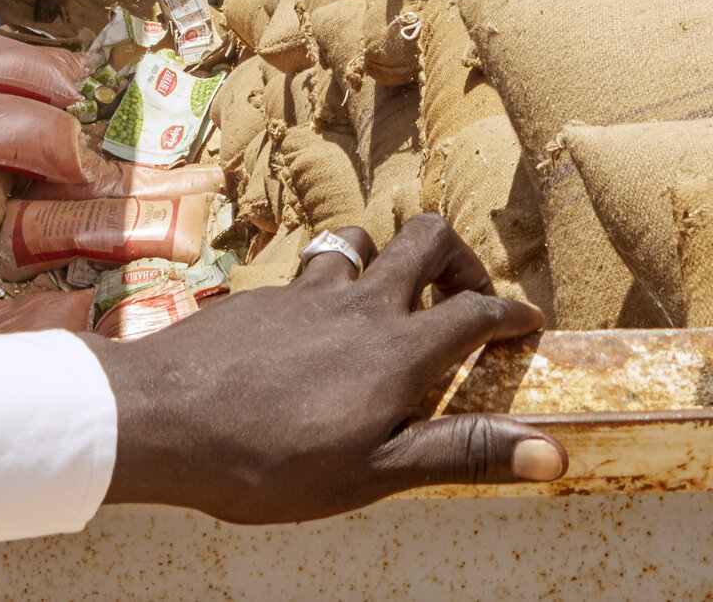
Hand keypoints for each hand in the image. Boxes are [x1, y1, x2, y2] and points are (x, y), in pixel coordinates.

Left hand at [89, 217, 561, 522]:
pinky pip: (311, 269)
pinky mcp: (263, 296)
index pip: (477, 311)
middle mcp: (359, 305)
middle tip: (465, 297)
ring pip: (362, 240)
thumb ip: (461, 454)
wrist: (161, 419)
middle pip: (428, 239)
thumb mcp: (374, 473)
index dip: (512, 314)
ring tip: (388, 300)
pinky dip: (332, 284)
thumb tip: (551, 450)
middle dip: (460, 258)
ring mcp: (306, 292)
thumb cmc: (266, 460)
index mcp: (398, 350)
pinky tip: (313, 329)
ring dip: (387, 260)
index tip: (528, 323)